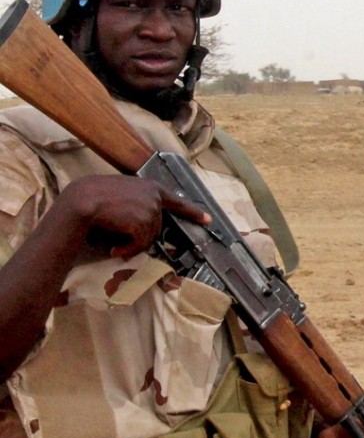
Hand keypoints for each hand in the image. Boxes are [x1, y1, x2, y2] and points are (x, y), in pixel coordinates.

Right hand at [63, 175, 208, 257]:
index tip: (207, 219)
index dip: (193, 212)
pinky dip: (128, 249)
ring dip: (132, 244)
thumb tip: (144, 218)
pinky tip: (115, 248)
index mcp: (150, 187)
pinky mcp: (144, 222)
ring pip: (148, 237)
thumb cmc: (94, 195)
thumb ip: (137, 200)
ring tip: (115, 243)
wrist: (82, 201)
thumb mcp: (121, 191)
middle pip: (156, 227)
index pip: (176, 201)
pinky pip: (140, 244)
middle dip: (140, 237)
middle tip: (120, 240)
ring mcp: (151, 208)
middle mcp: (154, 196)